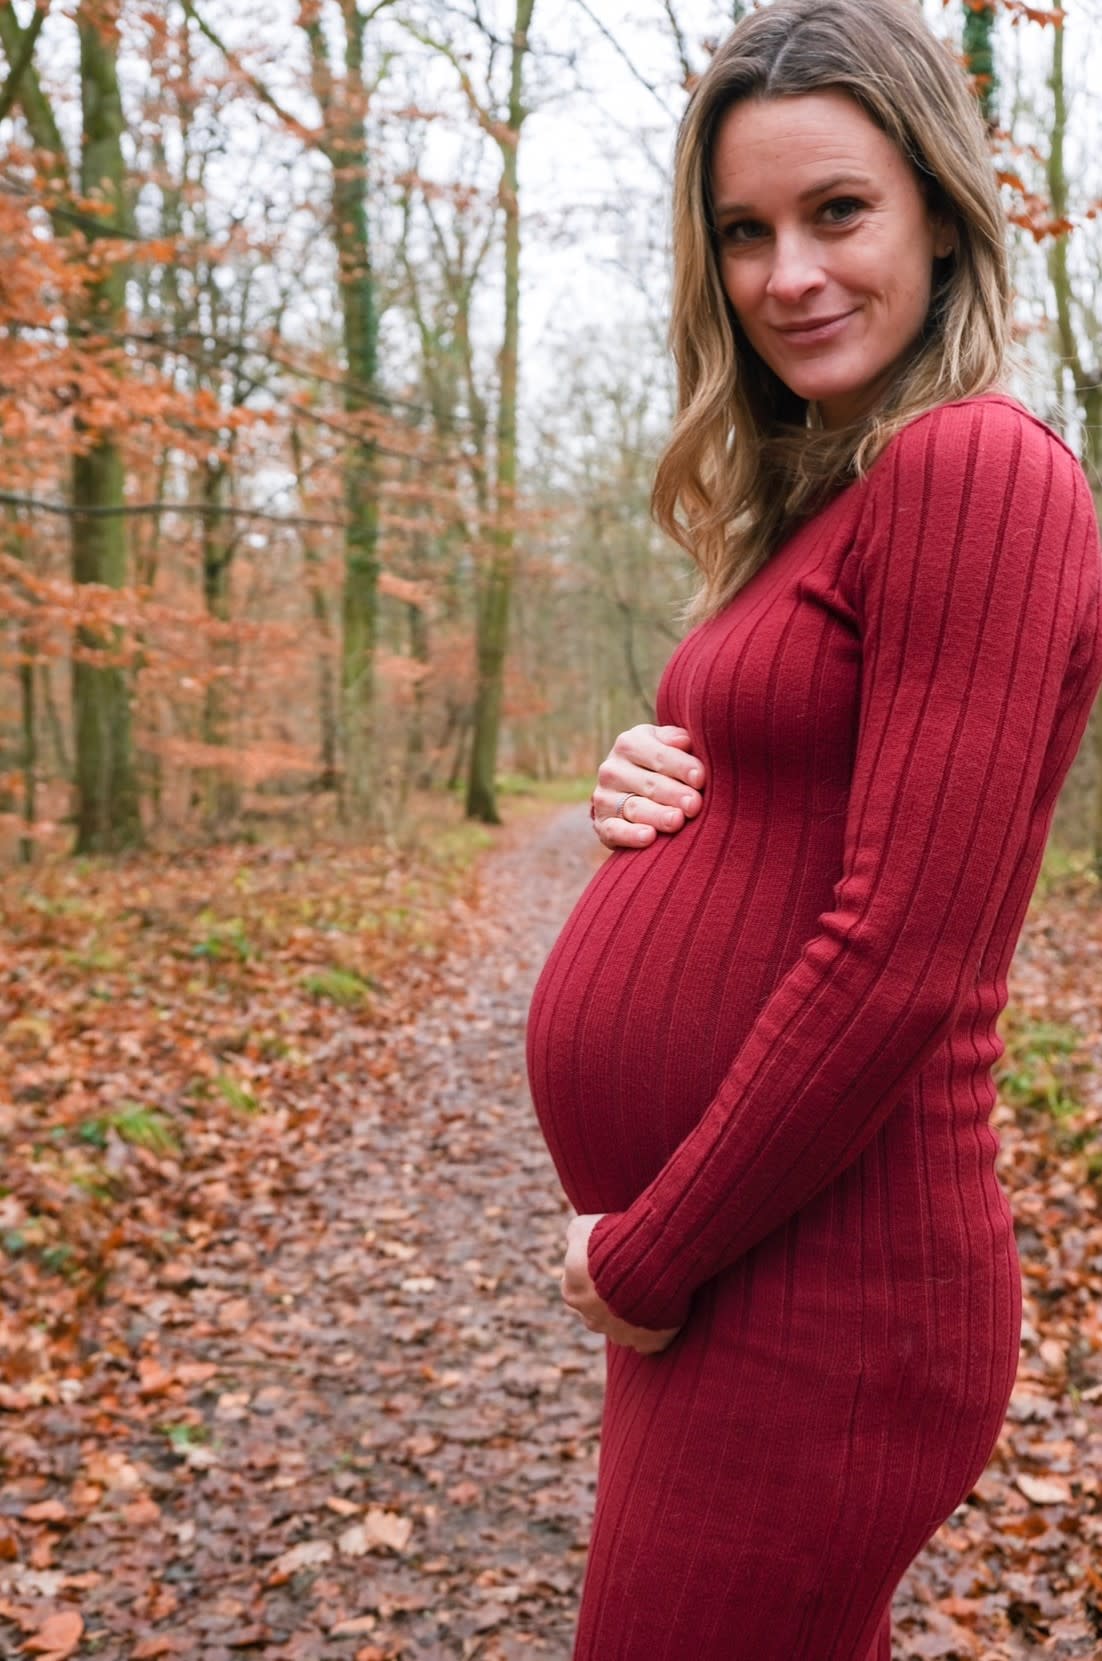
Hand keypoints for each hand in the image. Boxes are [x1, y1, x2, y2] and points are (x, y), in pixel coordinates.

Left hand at [561, 1213, 680, 1354]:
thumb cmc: (614, 1238)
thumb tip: (575, 1240)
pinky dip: (654, 1330)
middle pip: (598, 1310)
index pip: (577, 1286)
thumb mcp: (583, 1226)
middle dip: (612, 1298)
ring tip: (650, 1290)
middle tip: (632, 1274)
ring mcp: (620, 1334)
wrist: (653, 1256)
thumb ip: (575, 1236)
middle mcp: (591, 1319)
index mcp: (572, 1292)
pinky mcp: (648, 1342)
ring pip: (622, 1328)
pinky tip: (662, 1310)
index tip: (609, 1261)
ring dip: (632, 1315)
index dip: (593, 1273)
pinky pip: (649, 1341)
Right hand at [591, 724, 705, 849]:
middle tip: (694, 805)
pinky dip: (630, 835)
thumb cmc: (662, 765)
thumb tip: (684, 741)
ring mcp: (604, 798)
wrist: (632, 791)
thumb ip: (677, 740)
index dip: (681, 767)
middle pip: (649, 783)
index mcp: (629, 744)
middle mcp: (612, 769)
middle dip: (674, 794)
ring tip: (677, 821)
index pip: (659, 755)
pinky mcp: (602, 824)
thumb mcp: (666, 745)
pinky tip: (649, 837)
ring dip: (657, 815)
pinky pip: (615, 831)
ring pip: (634, 808)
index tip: (701, 778)